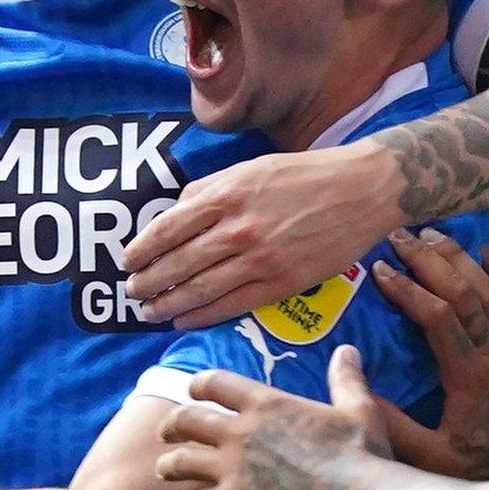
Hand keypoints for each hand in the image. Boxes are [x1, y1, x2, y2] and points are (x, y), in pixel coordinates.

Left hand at [125, 142, 403, 327]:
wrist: (362, 189)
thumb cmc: (301, 176)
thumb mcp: (246, 169)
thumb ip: (206, 191)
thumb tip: (172, 214)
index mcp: (225, 196)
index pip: (167, 228)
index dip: (141, 249)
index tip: (127, 261)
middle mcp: (238, 228)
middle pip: (178, 263)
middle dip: (149, 282)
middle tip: (132, 292)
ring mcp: (261, 258)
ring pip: (201, 289)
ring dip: (169, 303)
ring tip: (150, 311)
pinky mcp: (284, 281)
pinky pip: (233, 304)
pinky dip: (203, 315)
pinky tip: (184, 320)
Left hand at [156, 345, 388, 489]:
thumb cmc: (366, 460)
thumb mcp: (359, 411)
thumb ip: (346, 380)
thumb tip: (347, 351)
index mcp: (265, 404)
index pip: (213, 383)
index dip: (198, 385)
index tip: (191, 392)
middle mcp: (239, 432)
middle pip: (185, 420)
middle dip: (171, 425)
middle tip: (165, 433)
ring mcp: (230, 470)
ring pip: (179, 462)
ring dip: (169, 466)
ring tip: (164, 469)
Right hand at [370, 230, 488, 478]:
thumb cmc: (482, 465)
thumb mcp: (431, 456)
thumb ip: (393, 426)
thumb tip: (354, 392)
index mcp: (469, 376)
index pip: (437, 318)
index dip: (407, 290)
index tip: (380, 271)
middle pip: (465, 293)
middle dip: (430, 260)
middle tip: (400, 236)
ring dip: (462, 258)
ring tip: (432, 234)